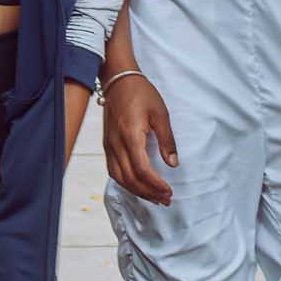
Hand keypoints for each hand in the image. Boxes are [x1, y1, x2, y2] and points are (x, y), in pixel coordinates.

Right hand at [102, 74, 177, 205]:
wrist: (118, 81)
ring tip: (154, 197)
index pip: (141, 169)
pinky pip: (113, 171)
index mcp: (130, 135)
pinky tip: (138, 186)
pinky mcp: (107, 145)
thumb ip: (166, 139)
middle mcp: (116, 144)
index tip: (168, 190)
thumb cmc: (141, 93)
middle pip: (130, 178)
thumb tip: (173, 163)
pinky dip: (126, 183)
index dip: (155, 184)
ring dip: (137, 191)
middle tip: (165, 199)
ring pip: (120, 178)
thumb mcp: (160, 113)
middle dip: (149, 192)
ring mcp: (109, 145)